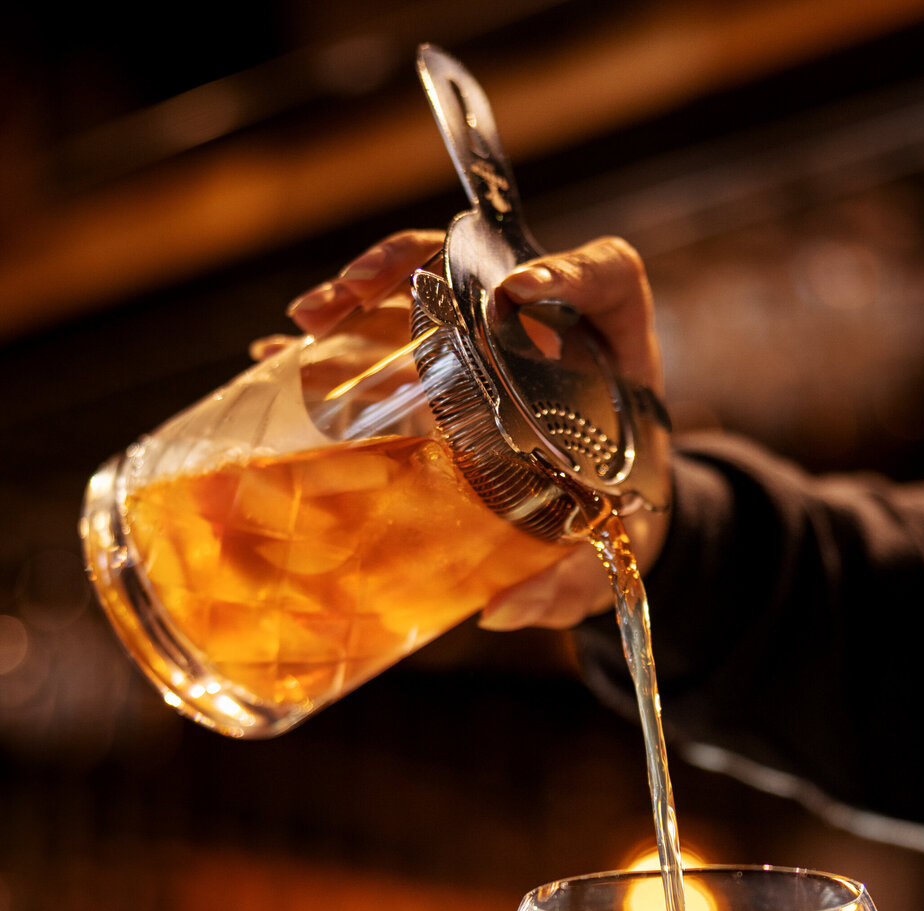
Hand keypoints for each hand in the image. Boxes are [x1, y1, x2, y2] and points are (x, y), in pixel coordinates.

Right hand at [254, 232, 670, 630]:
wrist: (610, 525)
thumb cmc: (618, 527)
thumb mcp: (605, 558)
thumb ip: (568, 584)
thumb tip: (503, 610)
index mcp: (614, 352)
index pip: (605, 275)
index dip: (569, 271)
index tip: (516, 293)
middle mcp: (549, 326)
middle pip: (483, 262)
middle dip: (412, 267)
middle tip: (355, 295)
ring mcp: (491, 334)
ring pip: (425, 283)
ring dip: (358, 291)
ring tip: (306, 319)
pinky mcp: (449, 359)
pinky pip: (391, 332)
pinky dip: (335, 339)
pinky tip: (280, 355)